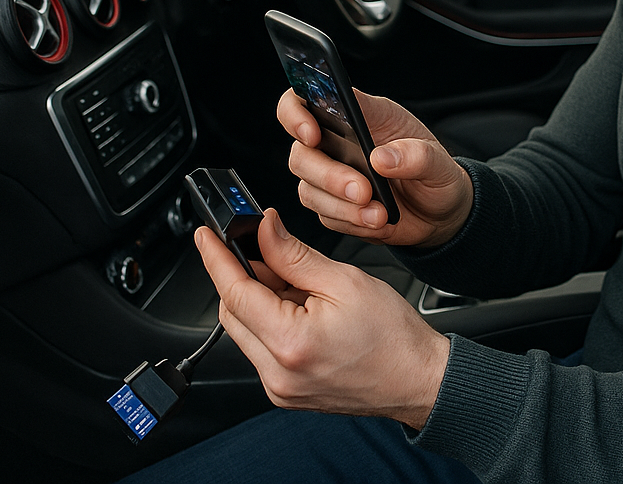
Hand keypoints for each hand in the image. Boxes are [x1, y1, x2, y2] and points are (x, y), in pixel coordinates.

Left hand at [197, 208, 449, 429]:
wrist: (416, 378)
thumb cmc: (393, 335)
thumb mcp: (345, 279)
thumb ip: (295, 255)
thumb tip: (264, 230)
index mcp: (290, 343)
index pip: (235, 292)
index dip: (217, 258)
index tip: (206, 235)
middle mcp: (276, 373)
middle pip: (234, 312)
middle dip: (242, 274)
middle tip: (266, 247)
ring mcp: (279, 387)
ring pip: (246, 329)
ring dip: (259, 297)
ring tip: (298, 280)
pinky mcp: (285, 392)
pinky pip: (262, 347)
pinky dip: (271, 319)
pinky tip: (300, 305)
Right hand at [279, 88, 473, 246]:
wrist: (441, 213)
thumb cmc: (436, 173)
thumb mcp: (439, 161)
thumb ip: (416, 155)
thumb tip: (381, 158)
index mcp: (361, 114)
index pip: (307, 99)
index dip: (296, 113)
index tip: (311, 133)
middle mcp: (338, 143)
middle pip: (301, 153)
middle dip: (328, 175)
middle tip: (363, 190)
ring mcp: (332, 176)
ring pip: (308, 189)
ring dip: (342, 206)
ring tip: (378, 214)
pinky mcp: (334, 207)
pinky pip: (326, 217)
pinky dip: (351, 223)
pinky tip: (376, 222)